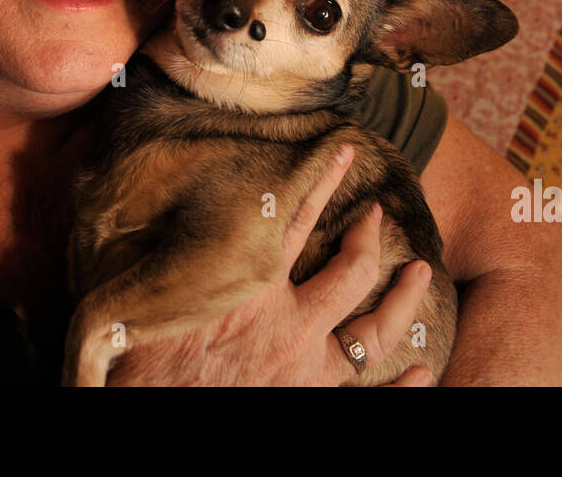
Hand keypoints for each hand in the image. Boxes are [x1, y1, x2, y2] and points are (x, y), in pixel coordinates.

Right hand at [104, 143, 435, 385]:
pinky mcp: (309, 402)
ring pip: (375, 328)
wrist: (145, 412)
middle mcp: (291, 323)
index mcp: (251, 285)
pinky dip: (402, 387)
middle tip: (379, 214)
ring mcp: (306, 368)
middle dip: (370, 236)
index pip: (297, 215)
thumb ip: (158, 249)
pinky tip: (427, 370)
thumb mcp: (140, 291)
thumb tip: (134, 202)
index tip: (343, 151)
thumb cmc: (138, 359)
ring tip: (419, 272)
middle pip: (353, 268)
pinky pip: (369, 393)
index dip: (322, 178)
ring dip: (403, 299)